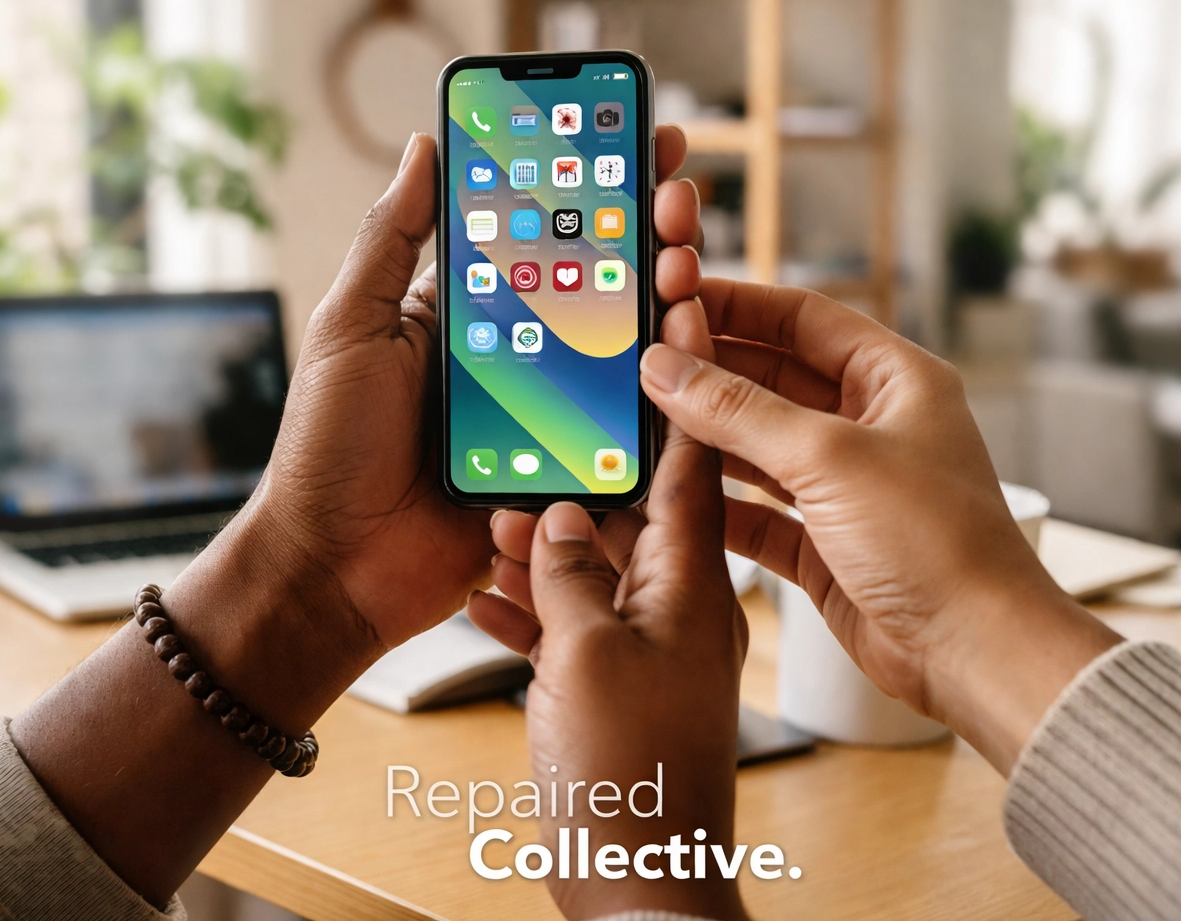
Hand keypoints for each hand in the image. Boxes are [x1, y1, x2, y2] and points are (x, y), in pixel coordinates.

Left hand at [165, 126, 708, 731]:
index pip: (535, 234)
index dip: (584, 186)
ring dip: (658, 302)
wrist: (335, 567)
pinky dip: (657, 390)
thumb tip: (422, 147)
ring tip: (684, 258)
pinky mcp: (564, 473)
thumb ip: (391, 241)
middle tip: (676, 195)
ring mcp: (544, 415)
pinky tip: (687, 344)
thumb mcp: (350, 327)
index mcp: (464, 313)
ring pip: (619, 351)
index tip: (633, 135)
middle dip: (641, 233)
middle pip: (594, 285)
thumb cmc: (328, 446)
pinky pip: (620, 429)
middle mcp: (514, 357)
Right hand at [467, 429, 749, 920]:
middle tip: (533, 436)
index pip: (691, 459)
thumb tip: (558, 520)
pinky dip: (537, 606)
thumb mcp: (590, 656)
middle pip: (635, 510)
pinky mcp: (624, 689)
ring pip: (599, 568)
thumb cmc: (635, 776)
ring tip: (494, 519)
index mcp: (693, 582)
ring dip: (549, 542)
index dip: (682, 387)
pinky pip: (580, 626)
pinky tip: (487, 594)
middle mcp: (681, 605)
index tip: (674, 316)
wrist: (640, 886)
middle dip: (583, 473)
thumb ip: (569, 576)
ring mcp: (653, 649)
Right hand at [638, 282, 1120, 772]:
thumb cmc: (935, 543)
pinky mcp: (826, 543)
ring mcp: (848, 486)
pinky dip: (718, 501)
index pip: (803, 318)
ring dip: (707, 435)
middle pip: (774, 378)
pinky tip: (672, 492)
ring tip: (642, 419)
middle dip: (710, 371)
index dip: (738, 305)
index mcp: (895, 380)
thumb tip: (667, 366)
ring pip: (761, 444)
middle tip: (641, 362)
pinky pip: (759, 509)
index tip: (673, 299)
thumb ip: (739, 411)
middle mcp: (872, 425)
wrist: (974, 653)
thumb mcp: (829, 458)